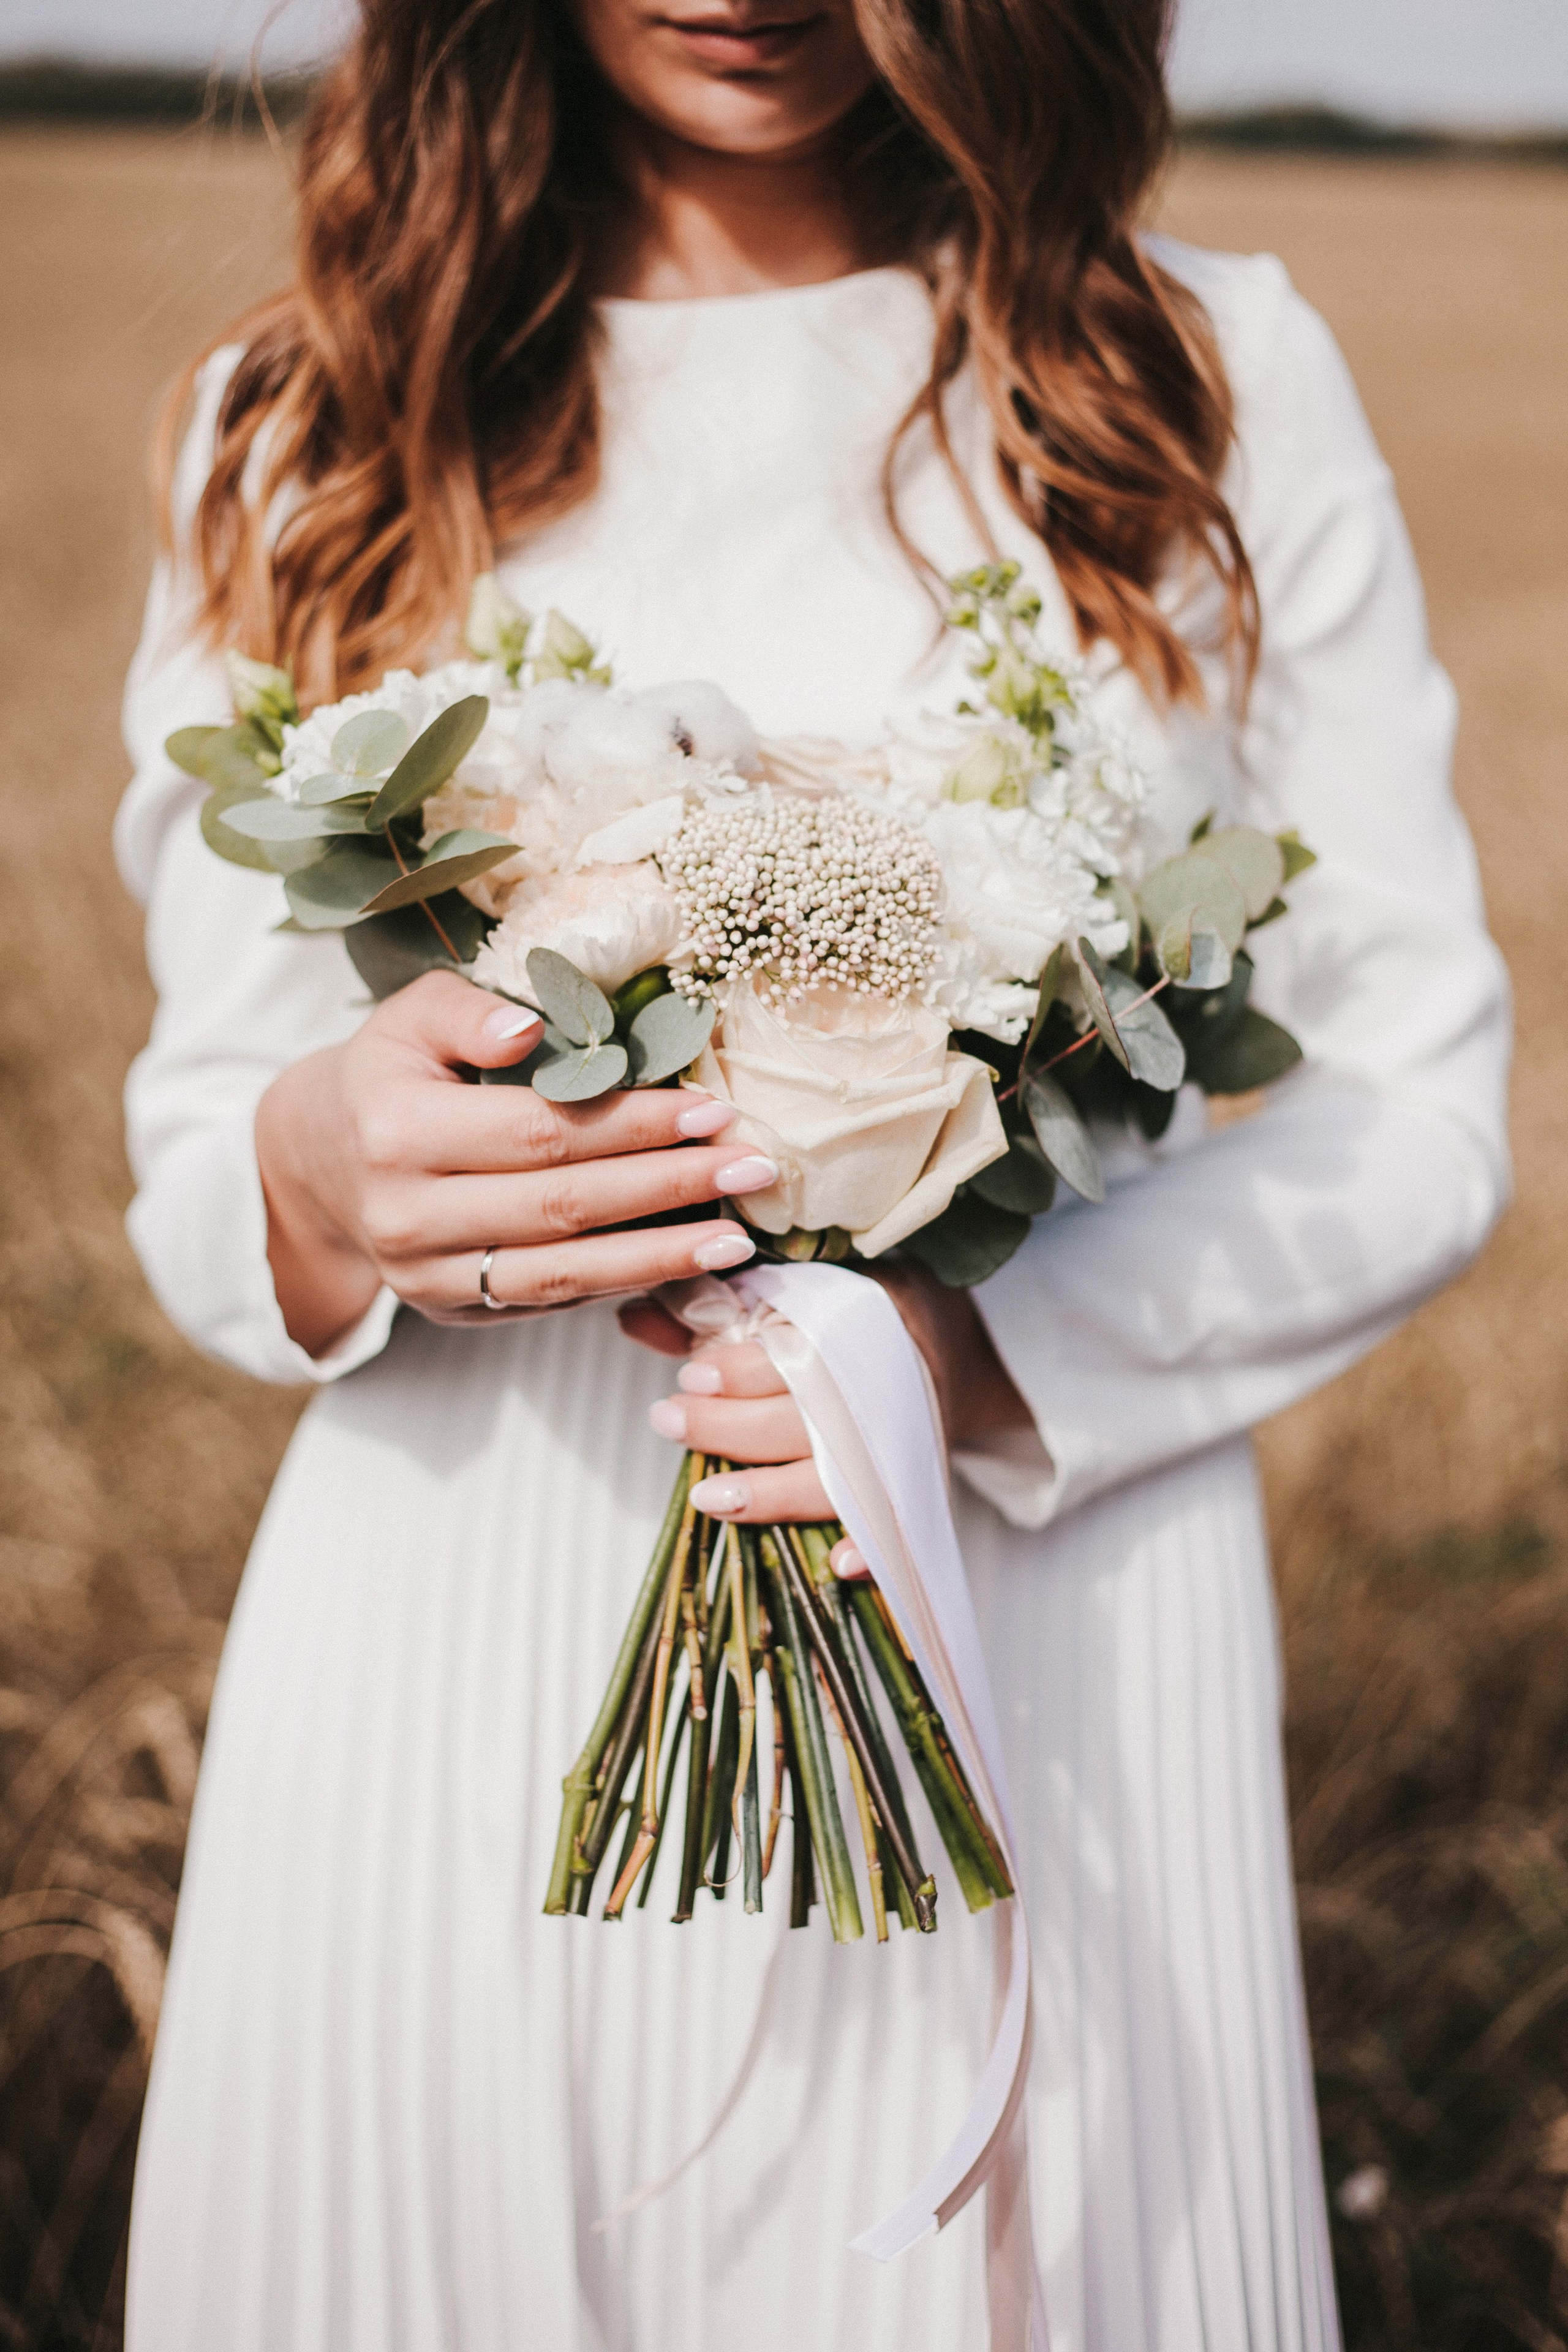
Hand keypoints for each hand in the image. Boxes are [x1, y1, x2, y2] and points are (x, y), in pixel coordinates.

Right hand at [254, 970, 779, 1356]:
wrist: (320, 1166)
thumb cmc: (388, 1076)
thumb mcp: (407, 1018)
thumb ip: (466, 1009)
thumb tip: (531, 1026)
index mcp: (398, 1133)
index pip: (539, 1132)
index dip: (632, 1125)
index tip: (713, 1109)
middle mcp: (408, 1217)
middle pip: (562, 1205)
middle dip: (668, 1188)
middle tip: (753, 1167)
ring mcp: (429, 1278)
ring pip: (562, 1274)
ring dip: (661, 1258)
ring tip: (738, 1238)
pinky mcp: (453, 1312)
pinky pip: (549, 1302)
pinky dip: (622, 1285)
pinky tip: (684, 1263)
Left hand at [619, 1256, 1034, 1549]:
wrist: (948, 1346)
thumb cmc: (850, 1321)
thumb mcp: (791, 1297)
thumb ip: (714, 1311)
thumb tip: (631, 1318)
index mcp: (862, 1330)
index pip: (797, 1354)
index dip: (742, 1370)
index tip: (691, 1374)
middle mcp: (884, 1390)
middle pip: (804, 1418)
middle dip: (730, 1427)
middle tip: (669, 1417)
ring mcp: (902, 1446)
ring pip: (835, 1480)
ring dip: (771, 1494)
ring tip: (706, 1496)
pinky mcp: (914, 1490)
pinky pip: (896, 1529)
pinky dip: (870, 1551)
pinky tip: (834, 1567)